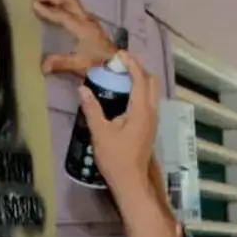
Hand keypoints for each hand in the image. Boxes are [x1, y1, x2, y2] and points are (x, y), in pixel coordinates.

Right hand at [33, 0, 116, 76]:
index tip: (33, 5)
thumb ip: (61, 63)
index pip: (62, 15)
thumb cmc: (99, 65)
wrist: (117, 65)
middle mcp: (86, 19)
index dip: (47, 10)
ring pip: (72, 1)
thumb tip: (43, 66)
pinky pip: (74, 7)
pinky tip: (55, 7)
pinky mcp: (90, 23)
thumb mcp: (80, 65)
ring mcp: (89, 20)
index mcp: (82, 28)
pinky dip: (63, 3)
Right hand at [78, 51, 159, 195]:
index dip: (130, 63)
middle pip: (151, 82)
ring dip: (139, 80)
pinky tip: (124, 96)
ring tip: (120, 76)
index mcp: (141, 110)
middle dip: (138, 69)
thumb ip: (92, 108)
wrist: (130, 182)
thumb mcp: (100, 132)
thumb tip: (82, 89)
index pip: (140, 78)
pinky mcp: (149, 128)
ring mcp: (153, 121)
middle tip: (120, 64)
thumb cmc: (116, 158)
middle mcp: (151, 113)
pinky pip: (148, 102)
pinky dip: (139, 93)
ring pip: (151, 92)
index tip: (119, 54)